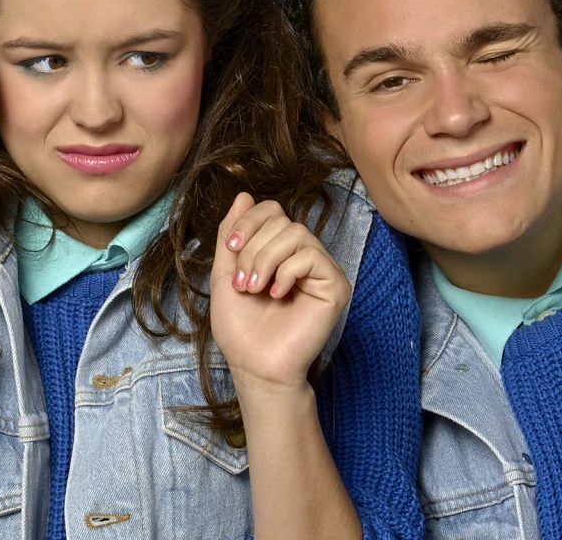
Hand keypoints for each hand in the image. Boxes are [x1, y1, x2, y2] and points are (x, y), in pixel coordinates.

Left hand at [209, 194, 350, 392]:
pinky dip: (286, 272)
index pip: (271, 210)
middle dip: (253, 248)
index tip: (230, 248)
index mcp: (279, 251)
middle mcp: (303, 256)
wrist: (255, 366)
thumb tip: (243, 195)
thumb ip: (233, 234)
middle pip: (281, 220)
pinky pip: (311, 255)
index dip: (248, 221)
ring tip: (255, 289)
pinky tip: (278, 295)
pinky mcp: (335, 285)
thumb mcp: (226, 272)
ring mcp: (321, 270)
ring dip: (265, 259)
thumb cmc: (241, 327)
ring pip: (295, 233)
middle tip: (244, 282)